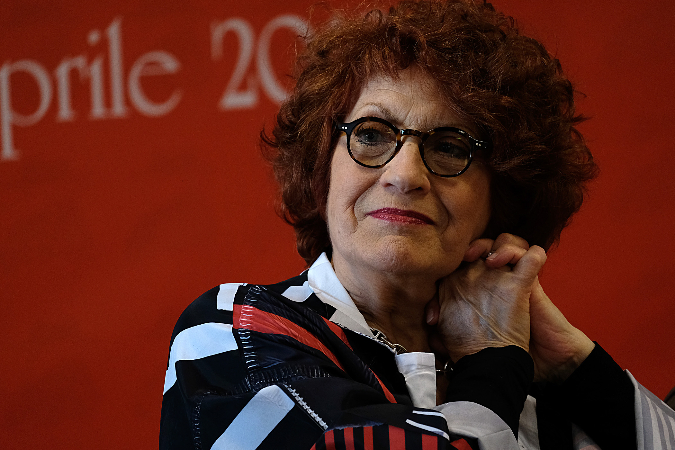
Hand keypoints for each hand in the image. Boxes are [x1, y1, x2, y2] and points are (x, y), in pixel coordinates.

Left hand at [426, 233, 593, 382]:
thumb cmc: (480, 347)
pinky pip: (532, 257)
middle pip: (481, 244)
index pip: (460, 257)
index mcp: (470, 282)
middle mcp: (490, 275)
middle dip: (472, 247)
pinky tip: (511, 264)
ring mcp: (511, 277)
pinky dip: (527, 253)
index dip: (452, 262)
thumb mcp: (453, 331)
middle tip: (466, 257)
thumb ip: (442, 319)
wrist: (508, 363)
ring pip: (506, 242)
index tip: (449, 272)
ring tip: (489, 260)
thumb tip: (429, 321)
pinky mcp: (529, 284)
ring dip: (497, 246)